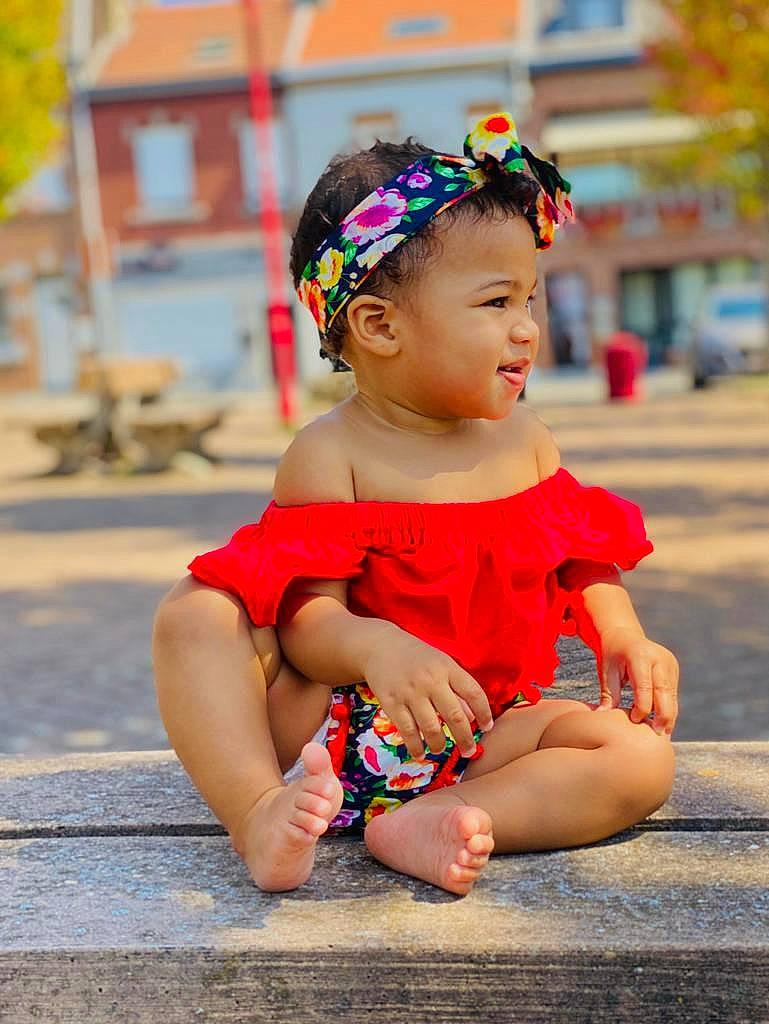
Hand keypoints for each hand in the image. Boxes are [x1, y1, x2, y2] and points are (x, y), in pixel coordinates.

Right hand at [362, 631, 493, 758]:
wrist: (380, 646)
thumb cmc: (417, 657)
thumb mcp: (441, 664)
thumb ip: (458, 688)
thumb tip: (473, 718)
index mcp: (447, 667)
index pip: (473, 692)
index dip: (484, 713)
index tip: (488, 727)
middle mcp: (430, 680)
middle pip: (455, 715)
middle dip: (465, 739)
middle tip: (469, 751)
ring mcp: (410, 692)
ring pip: (431, 727)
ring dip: (439, 745)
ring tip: (441, 749)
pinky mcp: (391, 702)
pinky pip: (407, 730)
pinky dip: (415, 746)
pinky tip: (420, 753)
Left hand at [596, 627, 678, 736]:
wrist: (624, 635)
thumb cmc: (611, 655)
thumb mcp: (607, 671)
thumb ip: (608, 694)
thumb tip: (601, 717)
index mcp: (640, 655)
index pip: (645, 687)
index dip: (641, 706)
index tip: (634, 721)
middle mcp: (659, 658)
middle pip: (664, 691)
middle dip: (663, 714)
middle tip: (659, 734)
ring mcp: (669, 662)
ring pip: (671, 694)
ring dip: (669, 714)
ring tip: (665, 734)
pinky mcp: (673, 668)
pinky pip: (672, 692)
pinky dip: (669, 707)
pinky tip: (665, 722)